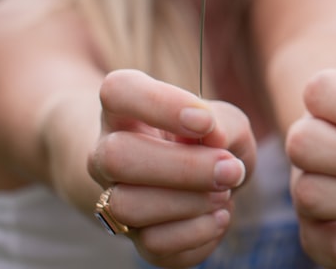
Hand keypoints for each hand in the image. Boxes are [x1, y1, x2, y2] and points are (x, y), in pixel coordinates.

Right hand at [87, 69, 255, 267]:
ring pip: (128, 206)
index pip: (117, 91)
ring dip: (190, 202)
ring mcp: (113, 199)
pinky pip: (152, 245)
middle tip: (229, 168)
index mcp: (125, 110)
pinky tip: (220, 216)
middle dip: (183, 167)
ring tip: (224, 192)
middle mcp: (106, 153)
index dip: (160, 104)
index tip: (205, 121)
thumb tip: (213, 137)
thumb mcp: (224, 120)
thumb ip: (223, 123)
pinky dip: (196, 232)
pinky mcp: (135, 238)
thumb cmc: (207, 139)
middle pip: (116, 156)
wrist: (197, 180)